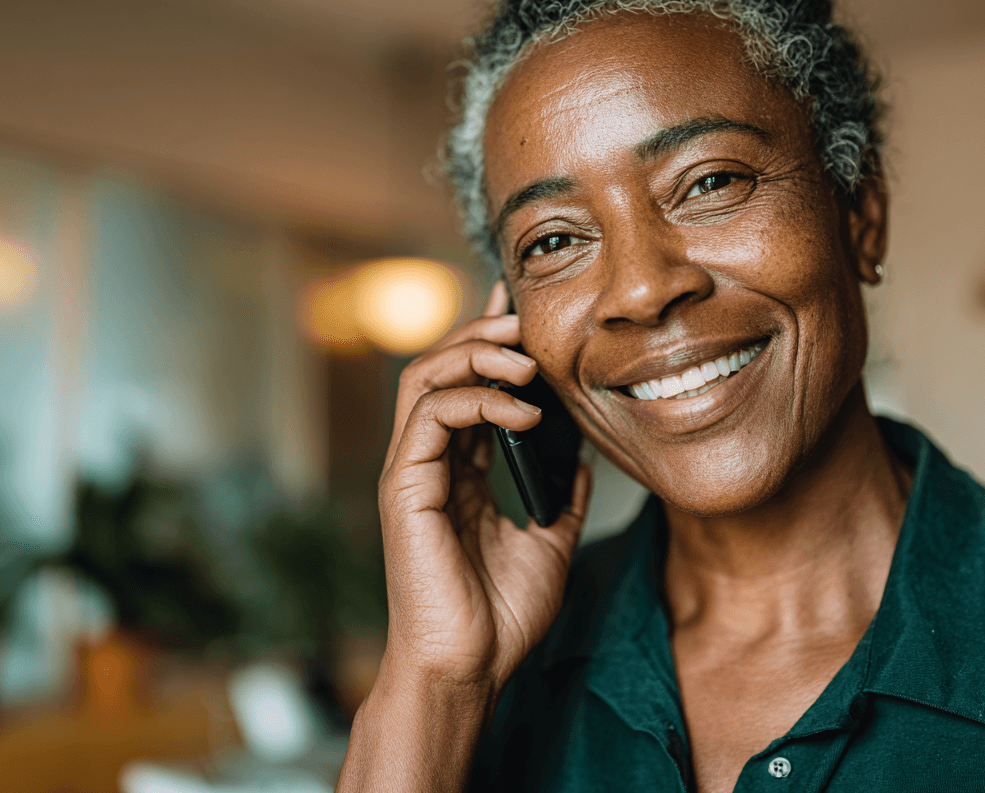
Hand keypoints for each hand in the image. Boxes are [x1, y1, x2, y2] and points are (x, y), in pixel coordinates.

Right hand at [376, 281, 591, 694]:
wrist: (468, 669)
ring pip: (425, 378)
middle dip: (481, 336)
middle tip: (524, 323)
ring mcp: (411, 472)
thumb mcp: (548, 543)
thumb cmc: (498, 618)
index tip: (523, 314)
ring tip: (524, 358)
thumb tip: (580, 457)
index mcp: (455, 472)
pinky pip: (431, 416)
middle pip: (439, 368)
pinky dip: (476, 399)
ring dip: (475, 355)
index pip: (466, 388)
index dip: (490, 346)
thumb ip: (559, 496)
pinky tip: (521, 410)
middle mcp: (427, 463)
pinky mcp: (404, 486)